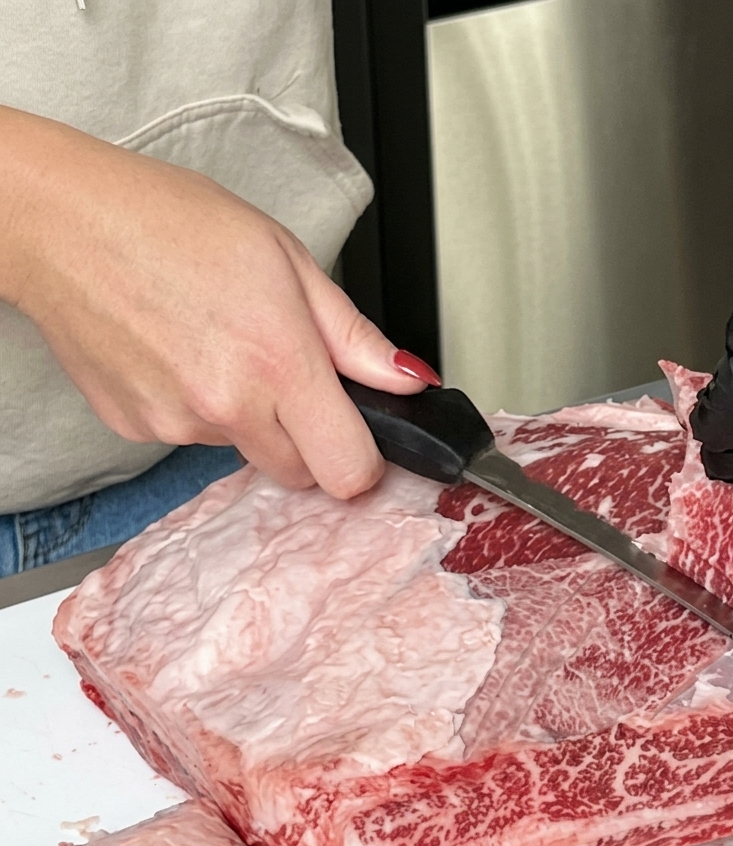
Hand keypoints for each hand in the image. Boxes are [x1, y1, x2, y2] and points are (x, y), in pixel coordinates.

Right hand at [0, 106, 439, 498]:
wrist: (59, 222)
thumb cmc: (170, 223)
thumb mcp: (287, 261)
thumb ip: (354, 337)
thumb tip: (408, 381)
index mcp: (278, 362)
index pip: (348, 471)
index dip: (365, 461)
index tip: (363, 437)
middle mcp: (228, 405)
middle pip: (300, 473)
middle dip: (310, 440)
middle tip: (290, 378)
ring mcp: (178, 425)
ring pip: (246, 453)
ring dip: (252, 419)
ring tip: (223, 347)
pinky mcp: (138, 429)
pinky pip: (194, 440)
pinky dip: (200, 411)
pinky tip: (182, 356)